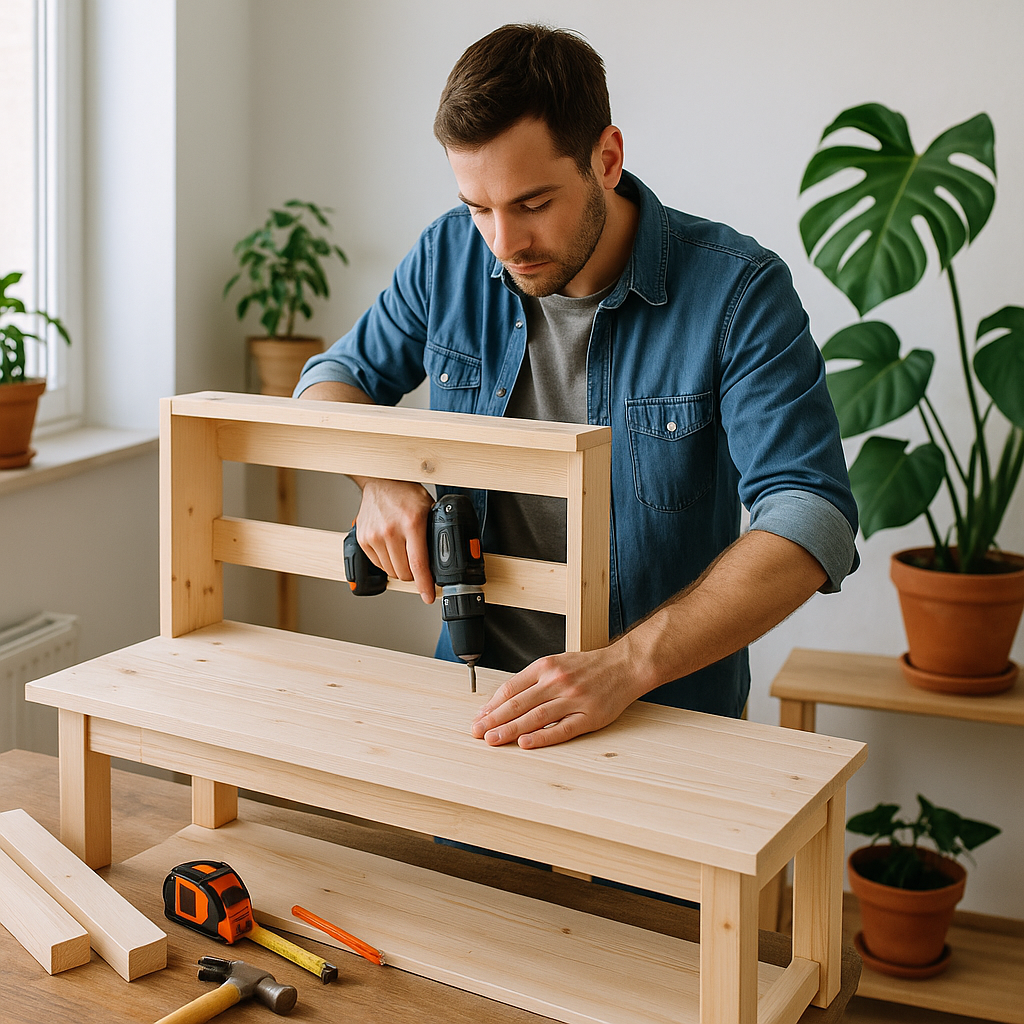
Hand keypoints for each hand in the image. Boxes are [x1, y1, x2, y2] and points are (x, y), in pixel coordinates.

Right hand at [355, 479, 435, 602]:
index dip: (424, 585)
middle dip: (414, 574)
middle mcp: (390, 531)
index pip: (418, 564)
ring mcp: (374, 536)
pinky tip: (392, 548)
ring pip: (391, 571)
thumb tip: (443, 557)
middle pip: (404, 572)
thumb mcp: (429, 509)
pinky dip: (387, 562)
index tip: (428, 596)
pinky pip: (378, 564)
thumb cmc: (406, 493)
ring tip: (404, 552)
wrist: (381, 481)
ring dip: (400, 568)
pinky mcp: (363, 539)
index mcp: (412, 523)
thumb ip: (434, 532)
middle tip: (418, 564)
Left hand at [471, 644, 647, 748]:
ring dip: (511, 730)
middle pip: (518, 703)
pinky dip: (542, 737)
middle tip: (477, 732)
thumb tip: (505, 699)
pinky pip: (562, 729)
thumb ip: (533, 680)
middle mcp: (557, 682)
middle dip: (494, 719)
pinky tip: (526, 743)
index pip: (511, 688)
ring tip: (494, 740)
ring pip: (535, 716)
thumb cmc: (589, 666)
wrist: (625, 665)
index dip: (492, 705)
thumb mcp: (558, 663)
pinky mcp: (589, 716)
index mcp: (546, 667)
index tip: (480, 717)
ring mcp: (573, 699)